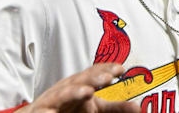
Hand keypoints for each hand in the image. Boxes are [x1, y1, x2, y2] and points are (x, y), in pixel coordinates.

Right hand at [16, 63, 140, 112]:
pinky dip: (49, 112)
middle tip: (108, 78)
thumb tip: (138, 107)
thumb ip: (116, 107)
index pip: (94, 73)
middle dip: (94, 77)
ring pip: (62, 94)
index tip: (121, 69)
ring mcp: (52, 101)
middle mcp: (66, 89)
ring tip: (87, 92)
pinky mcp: (40, 112)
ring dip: (75, 91)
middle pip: (80, 80)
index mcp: (81, 85)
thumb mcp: (95, 109)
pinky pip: (44, 112)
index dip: (106, 70)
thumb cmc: (70, 110)